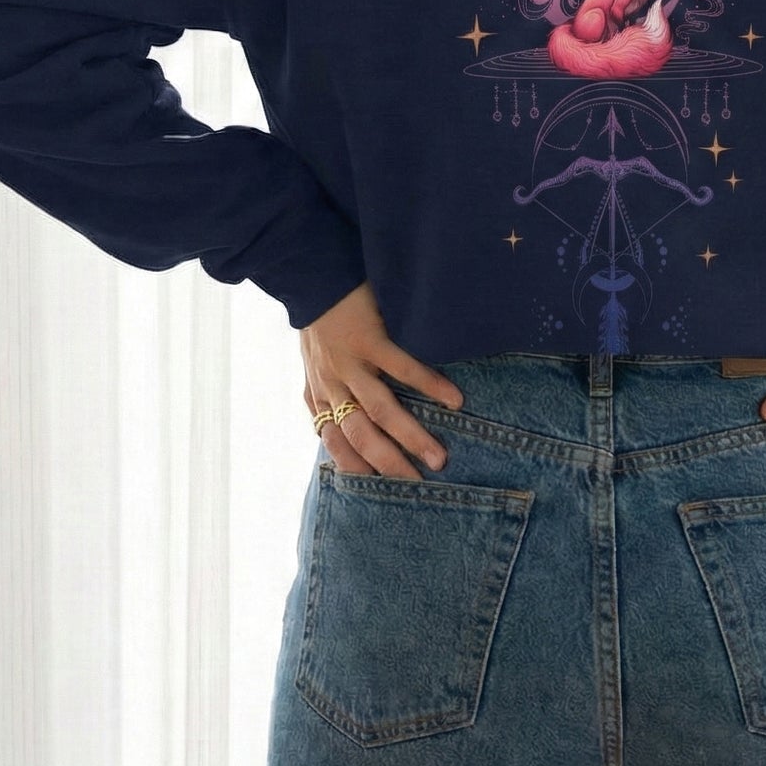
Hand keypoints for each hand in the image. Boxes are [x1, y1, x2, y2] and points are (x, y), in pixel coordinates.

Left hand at [300, 281, 465, 477]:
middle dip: (390, 464)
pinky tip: (453, 400)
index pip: (336, 441)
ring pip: (380, 410)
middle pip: (360, 435)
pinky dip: (428, 385)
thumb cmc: (319, 319)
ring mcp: (350, 362)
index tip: (380, 493)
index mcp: (319, 391)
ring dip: (410, 437)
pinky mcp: (369, 337)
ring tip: (438, 457)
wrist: (312, 272)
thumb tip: (332, 428)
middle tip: (420, 484)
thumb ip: (323, 393)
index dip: (356, 468)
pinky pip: (402, 367)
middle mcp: (332, 383)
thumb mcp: (312, 362)